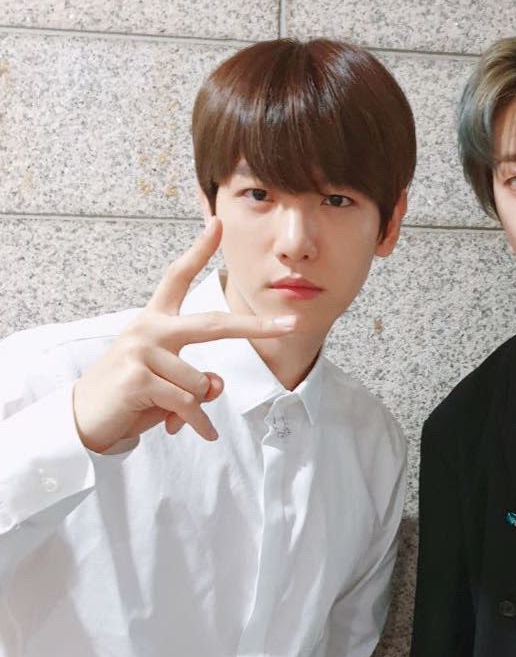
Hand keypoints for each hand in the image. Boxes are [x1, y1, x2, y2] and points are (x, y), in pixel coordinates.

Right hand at [72, 219, 297, 453]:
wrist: (86, 418)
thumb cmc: (132, 395)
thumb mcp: (169, 383)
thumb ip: (197, 379)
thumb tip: (215, 386)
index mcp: (154, 320)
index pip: (177, 277)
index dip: (198, 250)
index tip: (216, 223)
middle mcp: (148, 328)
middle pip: (214, 325)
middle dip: (255, 327)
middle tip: (289, 325)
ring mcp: (142, 351)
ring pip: (202, 383)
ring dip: (196, 405)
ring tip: (170, 410)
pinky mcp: (138, 379)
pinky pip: (188, 404)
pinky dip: (198, 423)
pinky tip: (201, 433)